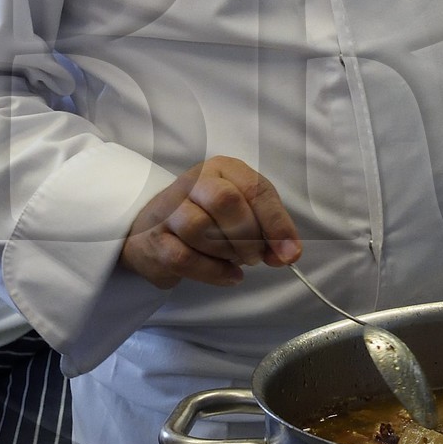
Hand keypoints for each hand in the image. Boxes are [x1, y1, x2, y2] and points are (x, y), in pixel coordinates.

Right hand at [120, 156, 301, 289]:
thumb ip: (269, 230)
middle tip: (254, 256)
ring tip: (234, 259)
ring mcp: (169, 210)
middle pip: (225, 200)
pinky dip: (213, 272)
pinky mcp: (154, 239)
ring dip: (226, 252)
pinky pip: (184, 257)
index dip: (276, 223)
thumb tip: (288, 254)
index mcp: (223, 169)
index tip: (290, 253)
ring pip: (200, 227)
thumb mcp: (243, 214)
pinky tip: (228, 275)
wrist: (153, 231)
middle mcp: (194, 182)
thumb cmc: (208, 220)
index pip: (255, 188)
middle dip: (248, 236)